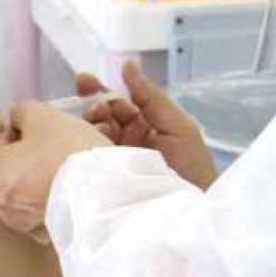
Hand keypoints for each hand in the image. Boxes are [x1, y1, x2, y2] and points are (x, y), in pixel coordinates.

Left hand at [0, 101, 109, 235]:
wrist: (104, 194)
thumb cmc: (68, 154)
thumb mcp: (42, 116)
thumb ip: (22, 111)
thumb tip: (19, 117)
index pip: (4, 142)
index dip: (28, 129)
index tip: (48, 128)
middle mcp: (4, 208)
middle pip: (19, 168)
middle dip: (39, 153)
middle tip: (63, 142)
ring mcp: (29, 225)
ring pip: (36, 188)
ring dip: (50, 174)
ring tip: (75, 161)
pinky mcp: (53, 234)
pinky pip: (53, 207)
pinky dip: (62, 196)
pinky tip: (78, 184)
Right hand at [76, 61, 217, 188]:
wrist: (191, 212)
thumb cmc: (192, 168)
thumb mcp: (178, 126)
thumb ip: (151, 97)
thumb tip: (128, 64)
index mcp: (145, 127)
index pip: (118, 104)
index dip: (101, 91)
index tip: (84, 81)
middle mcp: (127, 143)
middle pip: (101, 118)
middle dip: (92, 105)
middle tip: (92, 106)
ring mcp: (114, 162)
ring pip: (91, 136)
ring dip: (89, 124)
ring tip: (94, 121)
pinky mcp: (104, 181)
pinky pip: (89, 159)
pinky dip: (83, 146)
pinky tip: (83, 138)